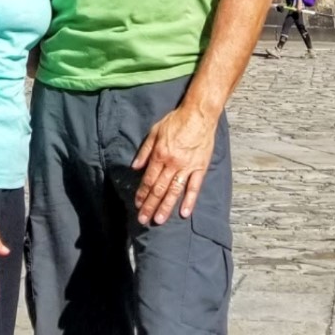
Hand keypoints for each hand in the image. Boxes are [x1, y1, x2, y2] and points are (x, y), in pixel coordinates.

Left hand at [132, 102, 217, 226]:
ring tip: (159, 220)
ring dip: (166, 207)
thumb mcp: (154, 131)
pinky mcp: (200, 168)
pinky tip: (184, 213)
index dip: (142, 193)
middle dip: (150, 205)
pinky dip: (189, 201)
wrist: (199, 114)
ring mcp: (187, 167)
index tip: (137, 205)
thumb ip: (145, 151)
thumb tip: (134, 167)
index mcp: (160, 154)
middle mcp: (172, 163)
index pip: (148, 179)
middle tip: (143, 220)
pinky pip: (194, 187)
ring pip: (174, 191)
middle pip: (159, 189)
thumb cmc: (176, 121)